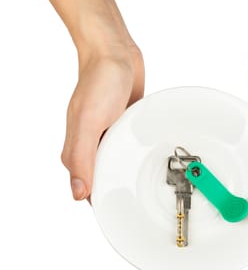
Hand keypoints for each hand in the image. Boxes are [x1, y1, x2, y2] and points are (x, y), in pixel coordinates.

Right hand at [61, 44, 143, 200]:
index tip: (119, 214)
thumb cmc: (100, 82)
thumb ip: (81, 156)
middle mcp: (92, 144)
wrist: (116, 55)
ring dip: (128, 173)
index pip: (87, 187)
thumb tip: (78, 192)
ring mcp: (108, 135)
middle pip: (104, 177)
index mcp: (78, 148)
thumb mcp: (89, 121)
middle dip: (118, 190)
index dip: (101, 202)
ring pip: (116, 163)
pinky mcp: (122, 125)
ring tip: (146, 186)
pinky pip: (128, 147)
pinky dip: (135, 155)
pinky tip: (145, 159)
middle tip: (140, 202)